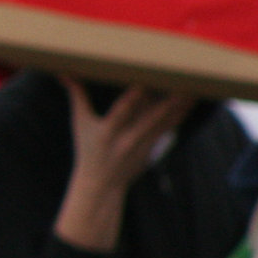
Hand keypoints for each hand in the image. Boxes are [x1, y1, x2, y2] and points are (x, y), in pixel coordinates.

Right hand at [54, 79, 193, 252]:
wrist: (102, 184)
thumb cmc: (88, 149)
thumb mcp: (80, 123)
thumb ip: (76, 96)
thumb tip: (64, 73)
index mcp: (107, 131)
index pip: (122, 111)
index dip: (135, 97)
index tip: (146, 81)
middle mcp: (127, 138)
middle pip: (151, 117)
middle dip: (167, 102)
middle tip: (182, 84)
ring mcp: (143, 144)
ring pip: (165, 121)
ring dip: (180, 106)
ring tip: (194, 88)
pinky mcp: (153, 147)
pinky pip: (169, 127)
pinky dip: (180, 114)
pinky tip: (191, 101)